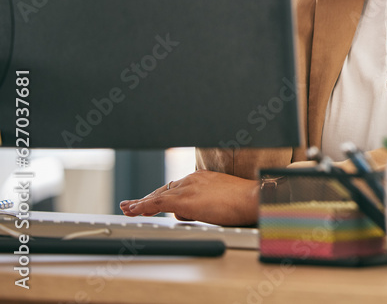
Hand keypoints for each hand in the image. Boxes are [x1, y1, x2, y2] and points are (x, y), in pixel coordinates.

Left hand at [119, 170, 258, 226]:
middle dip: (147, 198)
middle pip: (164, 190)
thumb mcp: (223, 200)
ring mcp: (188, 188)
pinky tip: (134, 210)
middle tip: (132, 204)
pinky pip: (157, 203)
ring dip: (141, 203)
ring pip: (157, 196)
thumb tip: (196, 212)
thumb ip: (207, 204)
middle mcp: (192, 179)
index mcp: (202, 178)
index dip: (161, 195)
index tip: (153, 199)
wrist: (252, 198)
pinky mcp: (184, 199)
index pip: (176, 187)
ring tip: (128, 209)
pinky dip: (143, 207)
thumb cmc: (245, 201)